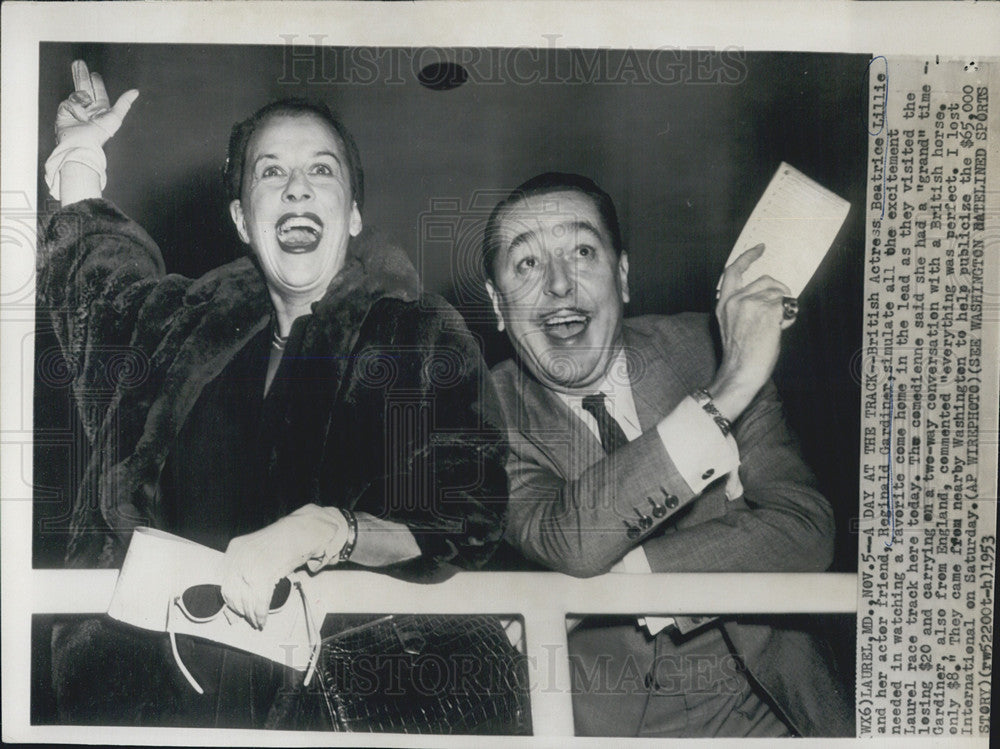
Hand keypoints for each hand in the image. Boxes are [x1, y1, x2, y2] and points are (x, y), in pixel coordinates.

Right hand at [55, 60, 137, 146]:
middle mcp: (88, 110)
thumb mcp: (115, 117)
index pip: (99, 93)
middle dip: (81, 75)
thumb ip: (124, 103)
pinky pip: (67, 103)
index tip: (95, 74)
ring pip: (75, 94)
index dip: (97, 83)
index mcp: (101, 110)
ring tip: (85, 109)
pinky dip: (73, 108)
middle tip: (78, 63)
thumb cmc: (99, 134)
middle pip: (84, 88)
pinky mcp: (63, 114)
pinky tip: (79, 116)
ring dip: (81, 98)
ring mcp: (76, 112)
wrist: (80, 144)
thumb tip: (135, 91)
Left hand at [220, 504, 347, 628]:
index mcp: (235, 549)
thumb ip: (243, 572)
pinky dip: (261, 613)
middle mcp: (239, 556)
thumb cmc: (282, 544)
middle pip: (233, 592)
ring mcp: (251, 563)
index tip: (233, 615)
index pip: (224, 582)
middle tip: (248, 620)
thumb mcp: (257, 553)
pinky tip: (263, 619)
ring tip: (257, 622)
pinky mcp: (264, 571)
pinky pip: (260, 599)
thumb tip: (234, 602)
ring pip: (246, 598)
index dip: (228, 602)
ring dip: (251, 615)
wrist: (302, 532)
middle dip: (240, 610)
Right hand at [709, 244, 793, 420]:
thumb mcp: (733, 325)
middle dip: (779, 290)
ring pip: (778, 292)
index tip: (759, 249)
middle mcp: (735, 301)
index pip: (733, 272)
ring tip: (780, 322)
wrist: (740, 373)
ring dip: (784, 304)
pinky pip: (786, 304)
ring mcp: (750, 305)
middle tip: (783, 306)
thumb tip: (769, 296)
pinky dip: (789, 314)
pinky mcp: (767, 312)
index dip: (747, 257)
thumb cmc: (740, 355)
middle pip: (765, 280)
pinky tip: (783, 326)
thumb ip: (744, 307)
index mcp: (724, 304)